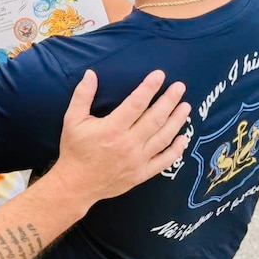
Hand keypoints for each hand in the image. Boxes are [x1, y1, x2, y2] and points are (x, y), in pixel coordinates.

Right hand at [55, 69, 189, 208]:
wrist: (76, 184)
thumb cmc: (75, 149)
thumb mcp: (72, 119)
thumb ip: (82, 95)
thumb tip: (91, 74)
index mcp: (113, 128)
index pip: (136, 103)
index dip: (149, 88)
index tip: (160, 75)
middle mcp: (129, 143)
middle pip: (155, 118)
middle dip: (169, 100)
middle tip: (180, 87)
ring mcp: (138, 160)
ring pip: (163, 138)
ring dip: (176, 121)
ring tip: (185, 107)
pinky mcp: (142, 174)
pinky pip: (164, 161)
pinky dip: (176, 150)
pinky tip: (183, 138)